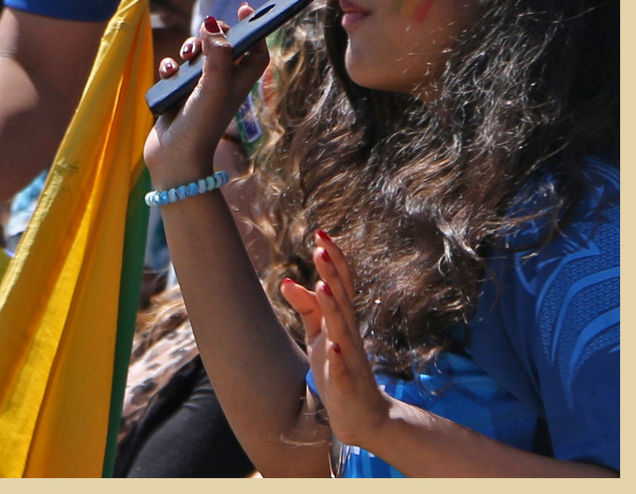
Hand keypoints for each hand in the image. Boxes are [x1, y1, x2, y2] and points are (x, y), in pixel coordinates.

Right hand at [142, 4, 265, 186]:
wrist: (175, 161)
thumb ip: (217, 53)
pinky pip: (173, 72)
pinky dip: (169, 68)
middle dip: (212, 36)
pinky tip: (167, 75)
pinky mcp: (176, 97)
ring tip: (184, 58)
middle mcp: (221, 85)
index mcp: (238, 82)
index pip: (255, 50)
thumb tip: (211, 23)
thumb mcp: (214, 86)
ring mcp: (198, 91)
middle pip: (223, 47)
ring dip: (188, 50)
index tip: (246, 8)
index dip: (255, 29)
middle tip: (204, 34)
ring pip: (196, 58)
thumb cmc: (201, 126)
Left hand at [279, 231, 390, 449]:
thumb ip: (307, 308)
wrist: (363, 417)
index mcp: (342, 321)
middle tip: (321, 247)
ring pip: (343, 328)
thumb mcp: (319, 335)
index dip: (333, 260)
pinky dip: (339, 356)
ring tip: (322, 284)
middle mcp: (349, 334)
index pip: (341, 284)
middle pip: (342, 299)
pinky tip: (333, 345)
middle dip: (332, 273)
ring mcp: (350, 358)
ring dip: (333, 307)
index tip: (321, 233)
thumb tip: (286, 281)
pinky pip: (343, 369)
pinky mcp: (347, 383)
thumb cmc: (340, 370)